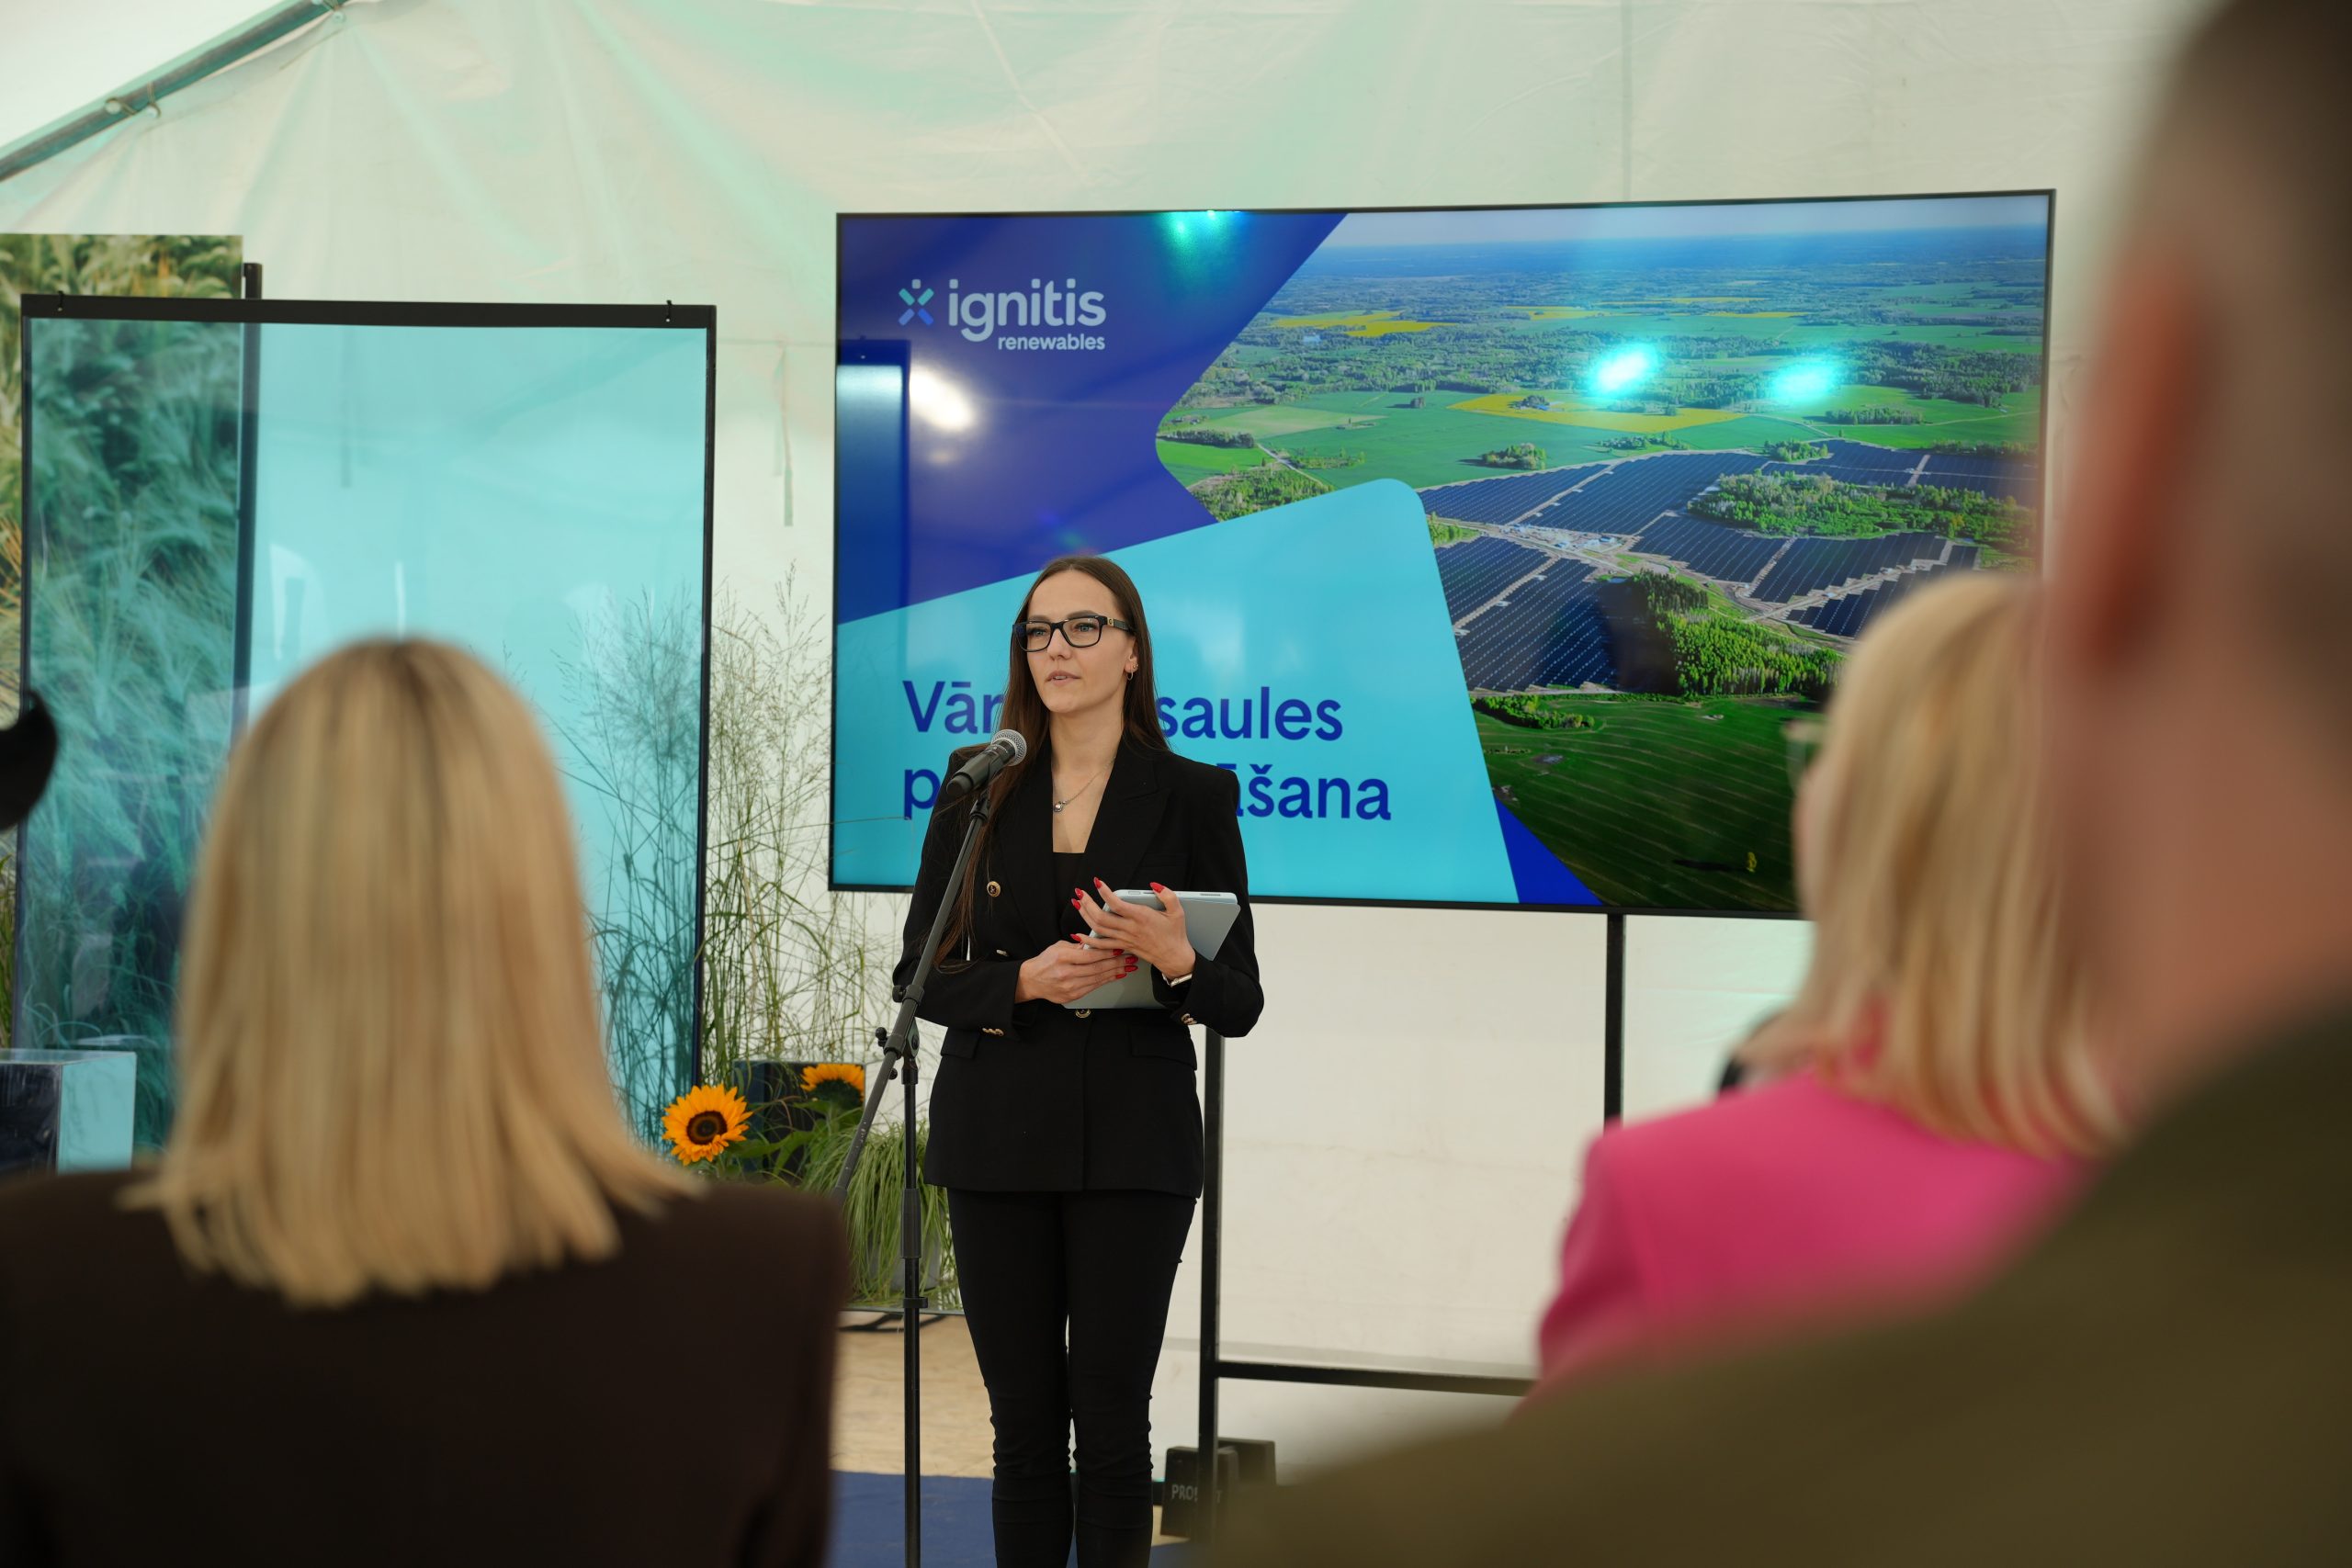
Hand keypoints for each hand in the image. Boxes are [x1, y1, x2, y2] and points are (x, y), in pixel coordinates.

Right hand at [1015, 933, 1134, 1003]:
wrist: (1032, 980)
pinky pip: (1094, 987)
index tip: (1119, 948)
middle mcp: (1066, 973)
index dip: (1107, 952)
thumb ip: (1078, 945)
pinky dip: (1106, 980)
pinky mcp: (1072, 995)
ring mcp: (1070, 986)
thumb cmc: (1045, 961)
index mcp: (1062, 957)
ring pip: (1098, 978)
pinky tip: (1116, 975)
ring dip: (1115, 972)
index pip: (1090, 955)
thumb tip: (1097, 942)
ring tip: (1128, 967)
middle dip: (1117, 963)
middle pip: (1097, 968)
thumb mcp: (1059, 947)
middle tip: (1131, 958)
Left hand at [1074, 880, 1192, 978]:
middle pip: (1101, 917)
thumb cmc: (1174, 934)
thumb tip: (1155, 885)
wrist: (1173, 956)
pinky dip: (1088, 940)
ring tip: (1078, 904)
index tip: (1097, 882)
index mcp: (1141, 917)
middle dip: (1087, 903)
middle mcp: (1130, 928)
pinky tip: (1079, 934)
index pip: (1117, 904)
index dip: (1104, 892)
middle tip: (1080, 893)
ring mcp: (1124, 939)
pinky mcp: (1122, 946)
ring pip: (1098, 929)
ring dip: (1085, 916)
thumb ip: (1168, 895)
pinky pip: (1101, 944)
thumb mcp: (1177, 911)